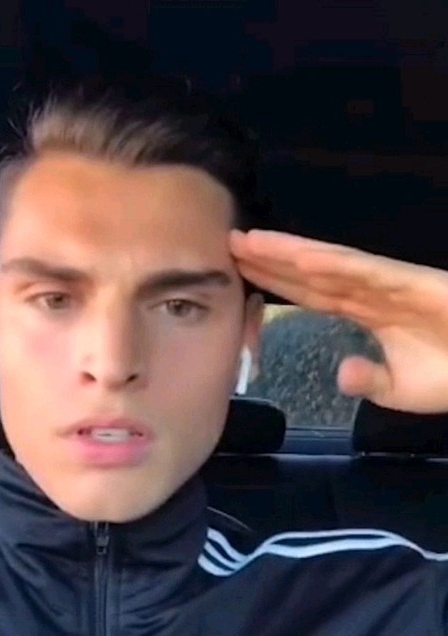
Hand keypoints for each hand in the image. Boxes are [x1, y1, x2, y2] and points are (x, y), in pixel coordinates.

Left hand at [230, 228, 447, 413]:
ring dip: (290, 252)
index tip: (242, 270)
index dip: (277, 281)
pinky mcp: (411, 284)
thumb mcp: (403, 390)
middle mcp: (373, 292)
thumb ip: (370, 381)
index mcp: (368, 313)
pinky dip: (332, 264)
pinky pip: (366, 272)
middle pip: (311, 273)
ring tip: (250, 241)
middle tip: (228, 243)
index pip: (312, 294)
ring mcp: (391, 284)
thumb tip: (342, 372)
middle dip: (271, 259)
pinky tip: (299, 257)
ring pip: (330, 265)